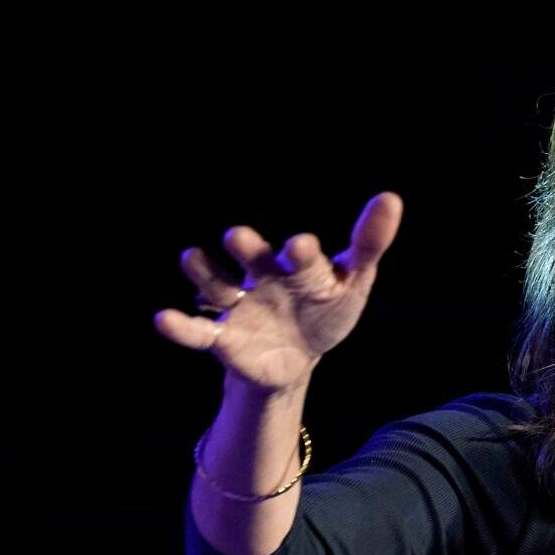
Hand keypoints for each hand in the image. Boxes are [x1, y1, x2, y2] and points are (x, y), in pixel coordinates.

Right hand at [153, 192, 402, 394]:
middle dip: (247, 249)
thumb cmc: (325, 308)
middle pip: (253, 259)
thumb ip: (368, 244)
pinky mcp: (222, 338)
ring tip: (191, 257)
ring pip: (218, 285)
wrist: (296, 356)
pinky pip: (197, 331)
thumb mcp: (352, 281)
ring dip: (204, 273)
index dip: (302, 252)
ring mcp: (239, 306)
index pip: (301, 255)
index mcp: (296, 264)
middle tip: (239, 236)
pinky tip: (163, 319)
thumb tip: (392, 198)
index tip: (301, 245)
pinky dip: (179, 326)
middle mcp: (262, 277)